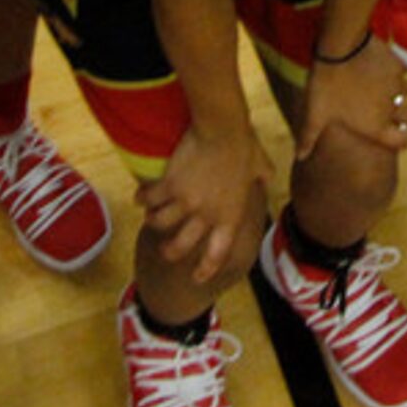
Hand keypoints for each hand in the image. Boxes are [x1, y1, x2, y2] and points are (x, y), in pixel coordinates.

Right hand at [136, 124, 272, 285]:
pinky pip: (150, 199)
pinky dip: (142, 200)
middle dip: (170, 252)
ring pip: (161, 223)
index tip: (197, 278)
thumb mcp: (261, 167)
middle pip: (181, 246)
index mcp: (230, 215)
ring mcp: (185, 202)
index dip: (206, 269)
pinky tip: (139, 198)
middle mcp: (206, 215)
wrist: (222, 129)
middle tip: (165, 251)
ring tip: (150, 218)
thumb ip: (263, 177)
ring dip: (154, 222)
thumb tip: (267, 177)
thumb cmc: (244, 145)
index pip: (218, 252)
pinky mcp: (169, 186)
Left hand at [294, 34, 406, 161]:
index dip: (402, 140)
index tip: (398, 135)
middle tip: (389, 108)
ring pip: (405, 92)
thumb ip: (309, 138)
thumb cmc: (326, 85)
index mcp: (375, 126)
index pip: (401, 141)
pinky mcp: (397, 66)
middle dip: (403, 114)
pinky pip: (401, 71)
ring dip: (398, 91)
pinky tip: (379, 67)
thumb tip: (299, 156)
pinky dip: (393, 71)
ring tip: (382, 86)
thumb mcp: (315, 114)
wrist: (339, 48)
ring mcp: (397, 86)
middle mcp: (391, 109)